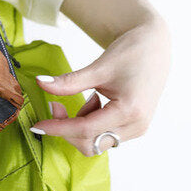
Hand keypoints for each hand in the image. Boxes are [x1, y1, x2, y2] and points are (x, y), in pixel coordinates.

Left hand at [30, 17, 170, 155]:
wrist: (153, 47)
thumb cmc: (130, 53)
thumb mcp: (97, 68)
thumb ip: (69, 81)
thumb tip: (40, 83)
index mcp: (130, 111)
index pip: (85, 130)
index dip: (58, 128)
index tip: (37, 124)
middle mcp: (136, 126)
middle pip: (90, 143)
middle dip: (67, 128)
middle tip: (56, 104)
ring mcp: (137, 129)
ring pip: (96, 142)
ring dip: (80, 125)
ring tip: (87, 96)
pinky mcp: (134, 127)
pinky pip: (104, 135)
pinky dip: (90, 123)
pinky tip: (95, 101)